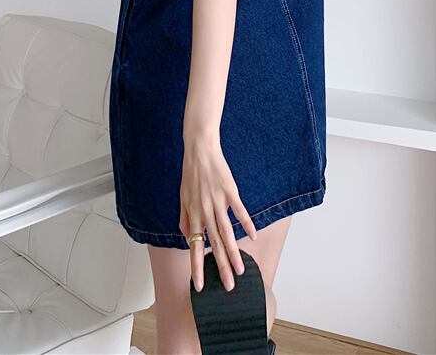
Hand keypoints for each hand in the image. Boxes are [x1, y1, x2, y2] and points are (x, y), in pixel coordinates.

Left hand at [179, 130, 256, 292]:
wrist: (200, 149)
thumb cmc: (191, 173)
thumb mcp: (182, 197)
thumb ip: (184, 219)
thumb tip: (187, 237)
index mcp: (193, 214)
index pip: (195, 247)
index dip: (196, 267)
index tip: (199, 286)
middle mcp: (204, 210)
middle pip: (214, 245)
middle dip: (220, 267)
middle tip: (228, 287)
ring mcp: (217, 201)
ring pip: (226, 232)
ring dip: (234, 253)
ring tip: (240, 270)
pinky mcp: (229, 191)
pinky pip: (238, 210)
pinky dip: (246, 223)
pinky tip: (253, 236)